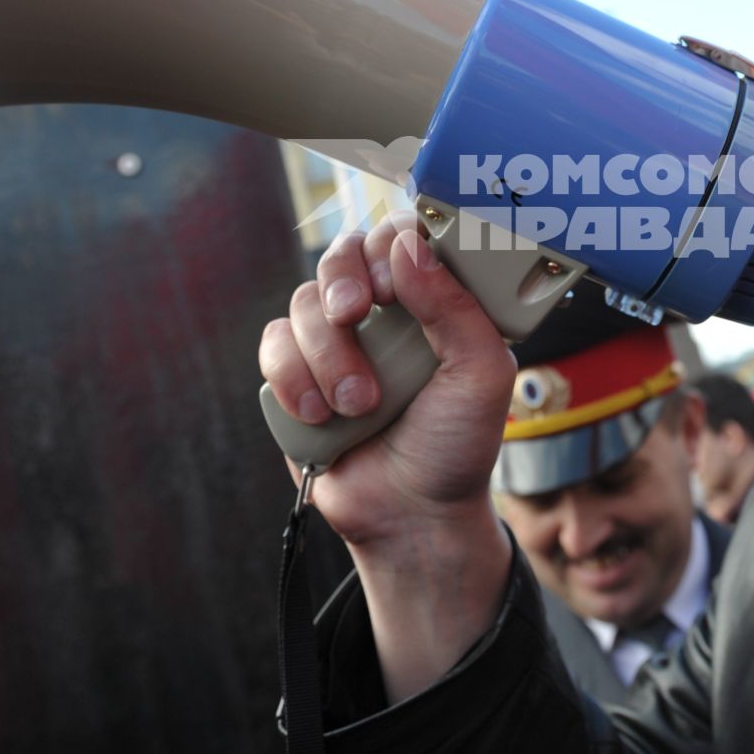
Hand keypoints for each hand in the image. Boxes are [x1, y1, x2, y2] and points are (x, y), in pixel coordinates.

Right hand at [259, 210, 516, 548]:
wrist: (410, 517)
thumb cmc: (456, 446)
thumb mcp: (481, 376)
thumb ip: (456, 308)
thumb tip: (409, 247)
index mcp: (435, 300)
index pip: (403, 236)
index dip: (389, 245)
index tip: (393, 285)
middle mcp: (384, 312)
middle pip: (343, 253)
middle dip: (343, 281)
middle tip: (355, 316)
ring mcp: (337, 340)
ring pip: (304, 302)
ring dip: (327, 354)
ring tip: (358, 406)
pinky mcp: (297, 373)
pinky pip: (272, 345)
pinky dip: (291, 377)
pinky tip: (319, 415)